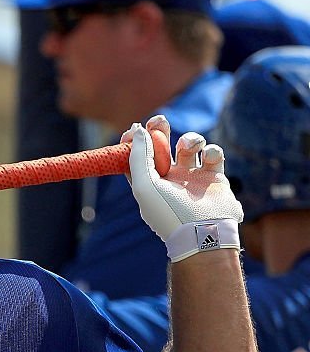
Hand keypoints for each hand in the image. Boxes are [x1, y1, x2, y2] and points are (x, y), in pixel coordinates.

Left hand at [123, 115, 242, 261]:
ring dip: (189, 138)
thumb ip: (138, 157)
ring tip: (189, 146)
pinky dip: (212, 149)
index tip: (137, 128)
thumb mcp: (145, 186)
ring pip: (189, 146)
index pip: (138, 158)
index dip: (136, 141)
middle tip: (159, 120)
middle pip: (162, 148)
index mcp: (149, 184)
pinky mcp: (215, 177)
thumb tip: (137, 129)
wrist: (206, 232)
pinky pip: (213, 153)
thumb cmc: (169, 212)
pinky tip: (209, 157)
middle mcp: (170, 180)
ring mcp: (193, 178)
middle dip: (160, 131)